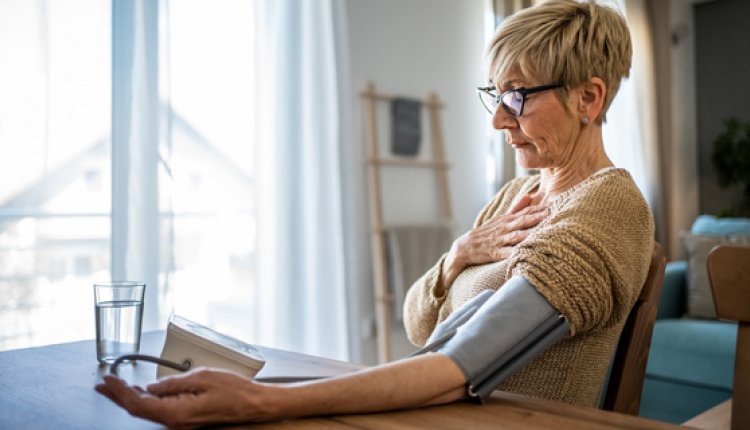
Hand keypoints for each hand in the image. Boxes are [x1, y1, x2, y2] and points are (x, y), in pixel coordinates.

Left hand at [95, 368, 276, 427]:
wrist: (254, 404)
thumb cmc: (235, 391)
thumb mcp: (202, 377)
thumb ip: (173, 382)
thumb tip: (153, 385)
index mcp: (176, 413)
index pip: (138, 404)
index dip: (119, 391)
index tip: (108, 379)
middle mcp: (176, 422)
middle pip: (138, 410)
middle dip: (118, 396)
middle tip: (103, 384)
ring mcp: (180, 422)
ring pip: (148, 410)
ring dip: (131, 397)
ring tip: (116, 387)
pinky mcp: (186, 418)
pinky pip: (160, 410)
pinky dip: (147, 400)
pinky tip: (142, 392)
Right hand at [439, 194, 547, 291]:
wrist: (466, 245)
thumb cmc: (486, 232)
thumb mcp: (500, 218)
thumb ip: (516, 208)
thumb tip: (530, 195)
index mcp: (507, 219)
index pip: (525, 212)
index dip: (538, 209)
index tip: (552, 206)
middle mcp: (504, 228)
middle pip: (523, 221)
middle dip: (537, 218)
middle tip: (551, 215)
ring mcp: (500, 240)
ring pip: (517, 236)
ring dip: (529, 234)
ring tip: (542, 233)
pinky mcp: (496, 253)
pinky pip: (508, 253)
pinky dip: (516, 252)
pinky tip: (526, 253)